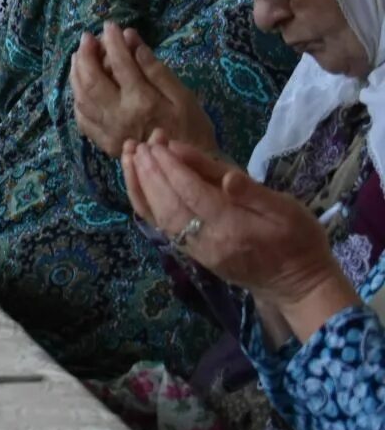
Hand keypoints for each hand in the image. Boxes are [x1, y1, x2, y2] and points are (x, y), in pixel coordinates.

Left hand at [71, 22, 217, 158]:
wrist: (185, 165)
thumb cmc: (191, 128)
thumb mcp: (183, 96)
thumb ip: (156, 69)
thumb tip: (133, 43)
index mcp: (142, 100)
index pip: (120, 63)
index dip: (113, 42)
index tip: (110, 26)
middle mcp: (118, 114)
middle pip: (91, 79)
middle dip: (86, 54)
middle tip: (87, 38)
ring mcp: (107, 130)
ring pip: (81, 97)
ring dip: (76, 73)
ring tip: (78, 56)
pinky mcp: (103, 142)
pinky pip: (82, 118)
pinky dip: (78, 98)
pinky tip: (80, 88)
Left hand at [122, 135, 357, 339]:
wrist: (298, 285)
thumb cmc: (300, 242)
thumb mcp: (288, 211)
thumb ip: (253, 193)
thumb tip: (226, 176)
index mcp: (234, 227)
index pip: (193, 193)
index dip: (174, 167)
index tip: (159, 143)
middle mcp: (207, 241)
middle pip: (169, 203)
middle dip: (152, 171)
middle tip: (141, 144)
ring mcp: (196, 250)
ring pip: (158, 216)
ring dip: (140, 184)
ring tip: (130, 156)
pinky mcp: (191, 254)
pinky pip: (160, 226)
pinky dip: (144, 202)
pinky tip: (137, 182)